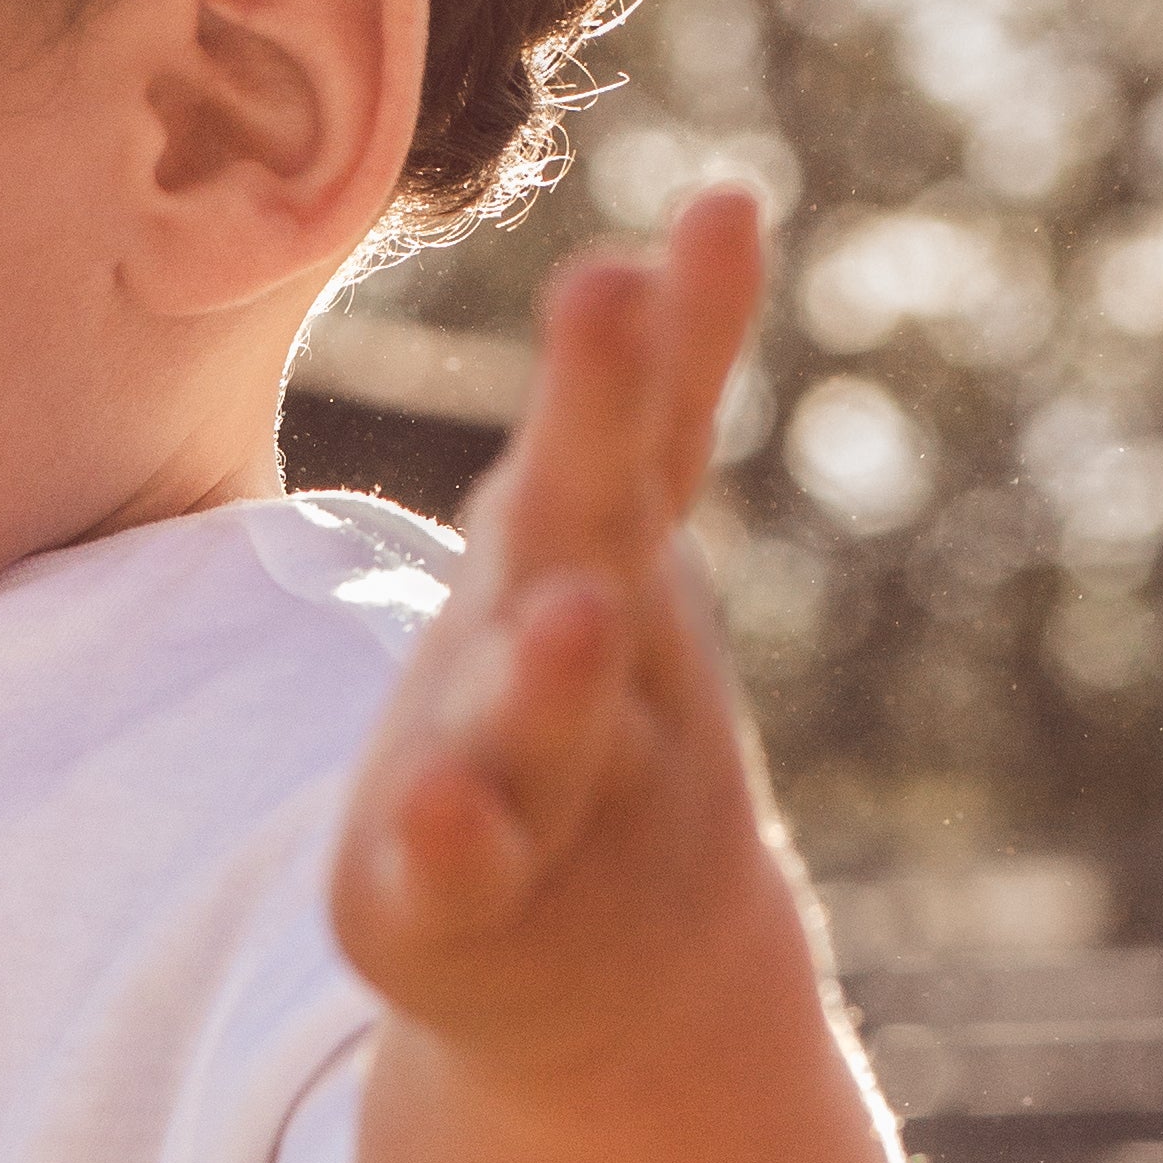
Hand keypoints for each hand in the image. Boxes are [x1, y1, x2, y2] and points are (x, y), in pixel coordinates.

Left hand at [328, 189, 782, 1082]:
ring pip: (541, 720)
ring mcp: (520, 787)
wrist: (599, 963)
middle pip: (583, 534)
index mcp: (575, 564)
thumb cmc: (581, 724)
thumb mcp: (602, 553)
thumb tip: (731, 199)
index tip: (726, 210)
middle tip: (608, 293)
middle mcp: (561, 660)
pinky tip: (431, 812)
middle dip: (595, 419)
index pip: (635, 438)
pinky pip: (453, 866)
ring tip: (576, 608)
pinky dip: (447, 840)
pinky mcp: (446, 902)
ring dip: (557, 669)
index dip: (672, 333)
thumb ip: (655, 401)